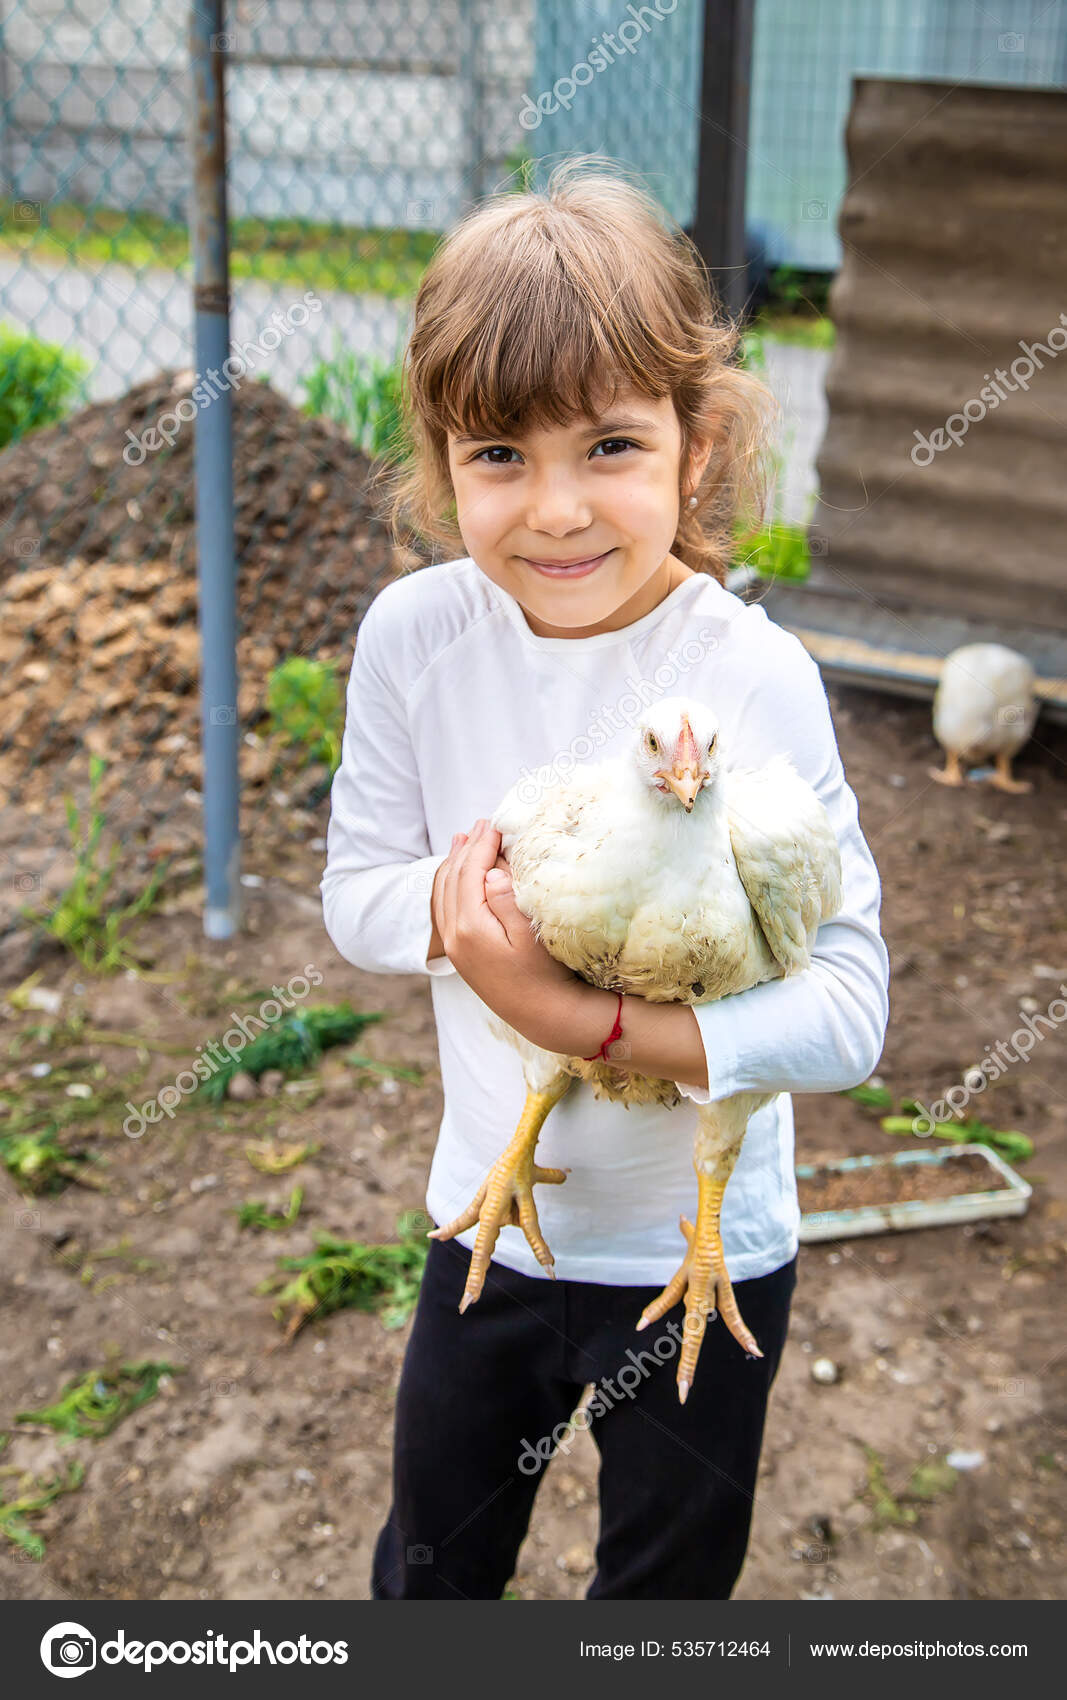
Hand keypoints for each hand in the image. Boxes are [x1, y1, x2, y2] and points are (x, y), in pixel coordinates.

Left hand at [431, 818, 581, 1039]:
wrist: (541, 1015)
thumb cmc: (543, 974)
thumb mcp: (530, 935)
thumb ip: (507, 900)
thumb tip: (491, 870)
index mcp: (469, 927)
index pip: (470, 873)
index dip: (482, 846)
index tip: (495, 825)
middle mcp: (453, 935)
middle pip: (453, 879)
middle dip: (466, 848)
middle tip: (481, 824)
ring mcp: (453, 945)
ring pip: (444, 892)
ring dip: (453, 863)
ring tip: (462, 838)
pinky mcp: (458, 952)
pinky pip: (444, 908)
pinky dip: (448, 884)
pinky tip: (456, 874)